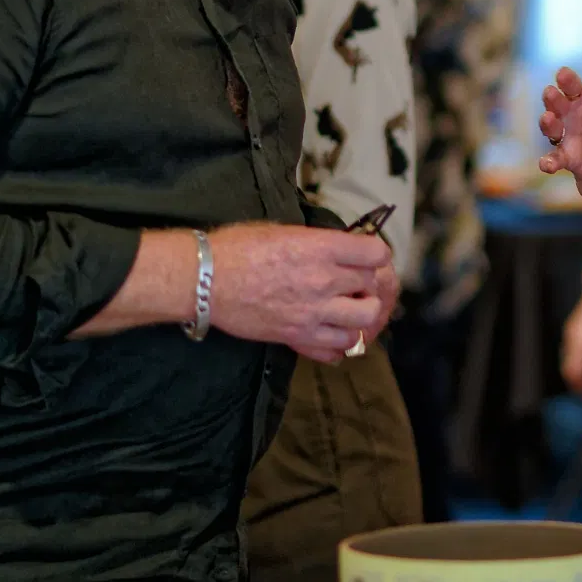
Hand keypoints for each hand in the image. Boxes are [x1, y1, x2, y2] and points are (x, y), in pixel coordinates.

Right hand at [206, 222, 395, 364]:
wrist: (204, 279)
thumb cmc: (238, 248)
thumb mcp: (285, 231)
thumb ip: (319, 243)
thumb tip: (341, 250)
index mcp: (322, 249)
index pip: (376, 254)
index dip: (374, 255)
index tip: (365, 257)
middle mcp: (324, 281)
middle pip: (373, 288)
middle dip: (367, 286)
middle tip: (354, 285)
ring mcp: (312, 313)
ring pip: (362, 323)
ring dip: (359, 317)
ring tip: (346, 311)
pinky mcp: (297, 337)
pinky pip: (336, 350)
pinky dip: (338, 345)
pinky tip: (331, 334)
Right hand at [539, 56, 581, 204]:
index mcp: (580, 99)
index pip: (571, 85)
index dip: (567, 79)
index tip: (563, 73)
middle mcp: (567, 115)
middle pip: (554, 103)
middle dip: (551, 98)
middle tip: (550, 92)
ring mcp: (564, 136)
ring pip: (550, 127)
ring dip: (546, 123)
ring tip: (547, 118)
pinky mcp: (565, 158)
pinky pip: (553, 159)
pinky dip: (548, 162)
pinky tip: (546, 164)